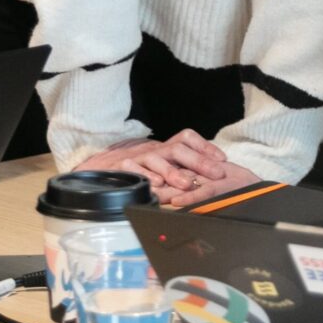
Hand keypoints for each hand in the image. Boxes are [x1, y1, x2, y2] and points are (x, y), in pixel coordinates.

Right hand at [76, 132, 249, 204]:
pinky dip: (145, 176)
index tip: (222, 159)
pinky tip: (156, 185)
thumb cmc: (138, 169)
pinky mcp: (121, 167)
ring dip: (173, 171)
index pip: (186, 138)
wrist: (100, 167)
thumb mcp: (159, 165)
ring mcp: (137, 158)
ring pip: (156, 158)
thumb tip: (209, 177)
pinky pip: (133, 169)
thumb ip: (179, 169)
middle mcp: (153, 150)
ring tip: (187, 184)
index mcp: (164, 149)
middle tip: (215, 173)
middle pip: (177, 148)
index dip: (205, 146)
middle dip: (199, 160)